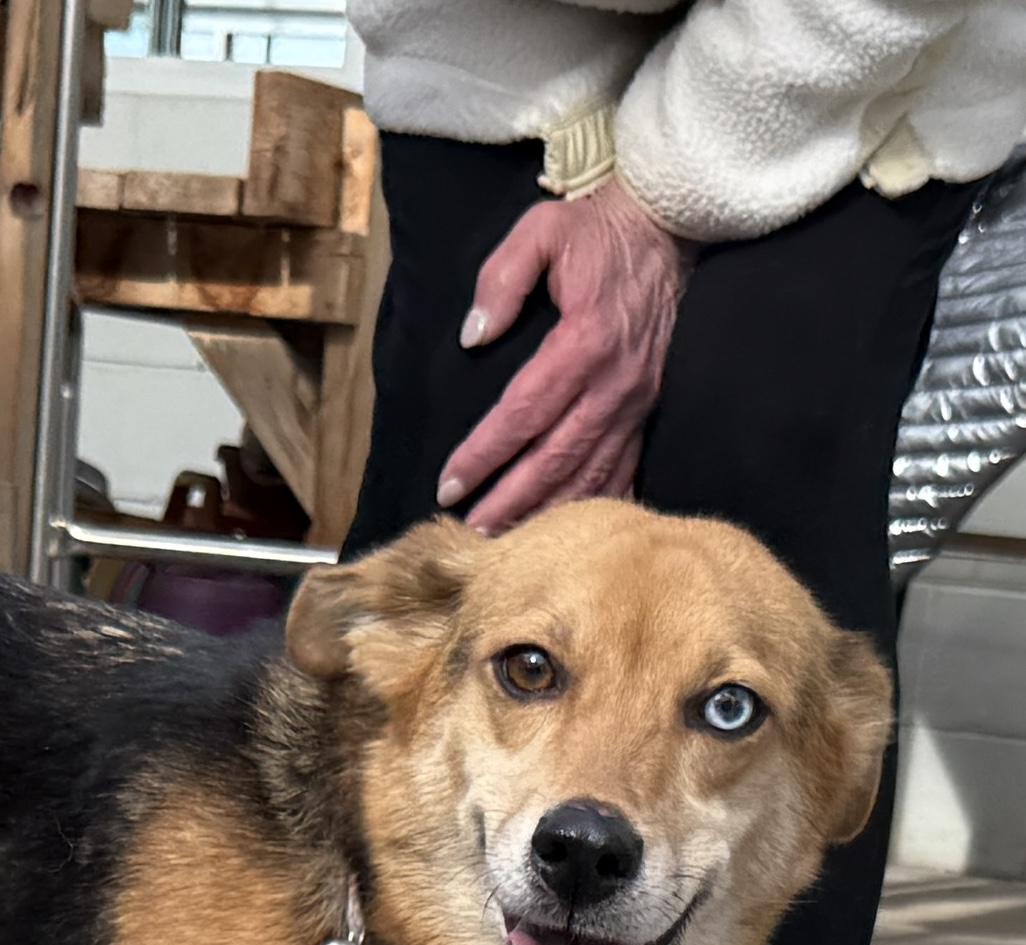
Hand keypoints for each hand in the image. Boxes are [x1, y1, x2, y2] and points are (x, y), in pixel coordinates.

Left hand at [438, 179, 693, 535]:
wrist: (669, 225)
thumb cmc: (597, 230)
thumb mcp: (541, 232)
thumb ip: (501, 279)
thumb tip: (473, 336)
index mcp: (585, 341)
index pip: (524, 413)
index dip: (485, 453)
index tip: (450, 484)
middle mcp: (614, 382)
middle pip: (555, 458)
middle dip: (510, 501)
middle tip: (471, 536)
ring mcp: (635, 401)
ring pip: (590, 473)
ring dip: (548, 512)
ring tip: (508, 543)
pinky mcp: (647, 409)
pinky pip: (622, 468)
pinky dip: (594, 503)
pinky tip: (566, 530)